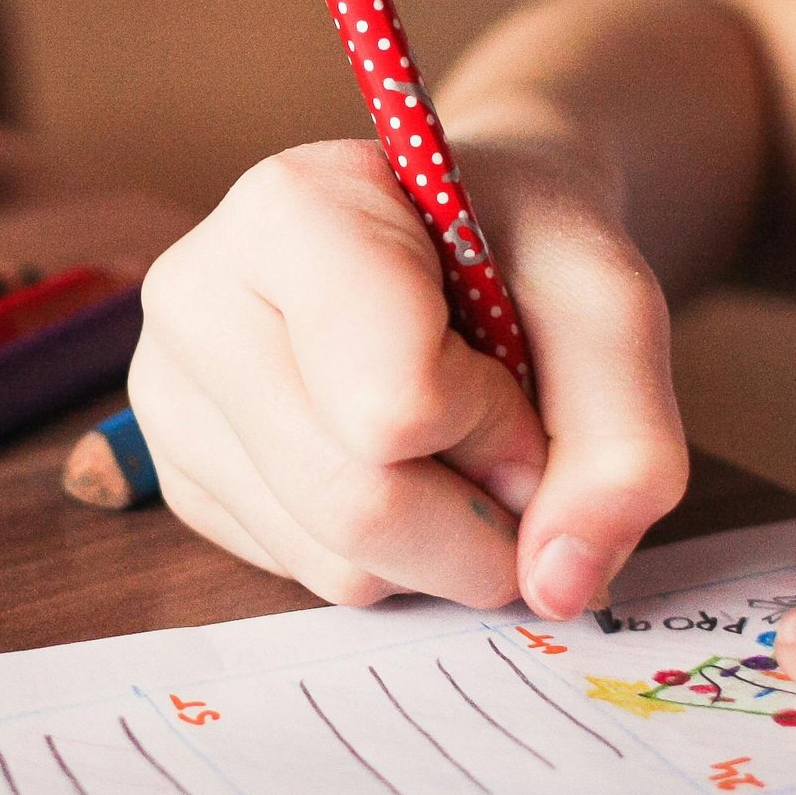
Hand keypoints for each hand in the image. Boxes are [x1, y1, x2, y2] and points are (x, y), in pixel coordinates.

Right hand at [129, 137, 688, 616]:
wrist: (462, 232)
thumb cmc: (523, 247)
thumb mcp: (612, 305)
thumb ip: (624, 441)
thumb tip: (557, 585)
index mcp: (289, 209)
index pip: (394, 405)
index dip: (496, 424)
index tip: (517, 370)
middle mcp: (197, 297)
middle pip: (356, 504)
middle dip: (478, 517)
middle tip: (513, 449)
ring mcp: (170, 393)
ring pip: (333, 561)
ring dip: (439, 542)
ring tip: (449, 440)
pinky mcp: (180, 476)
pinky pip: (305, 577)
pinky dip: (388, 553)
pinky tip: (392, 462)